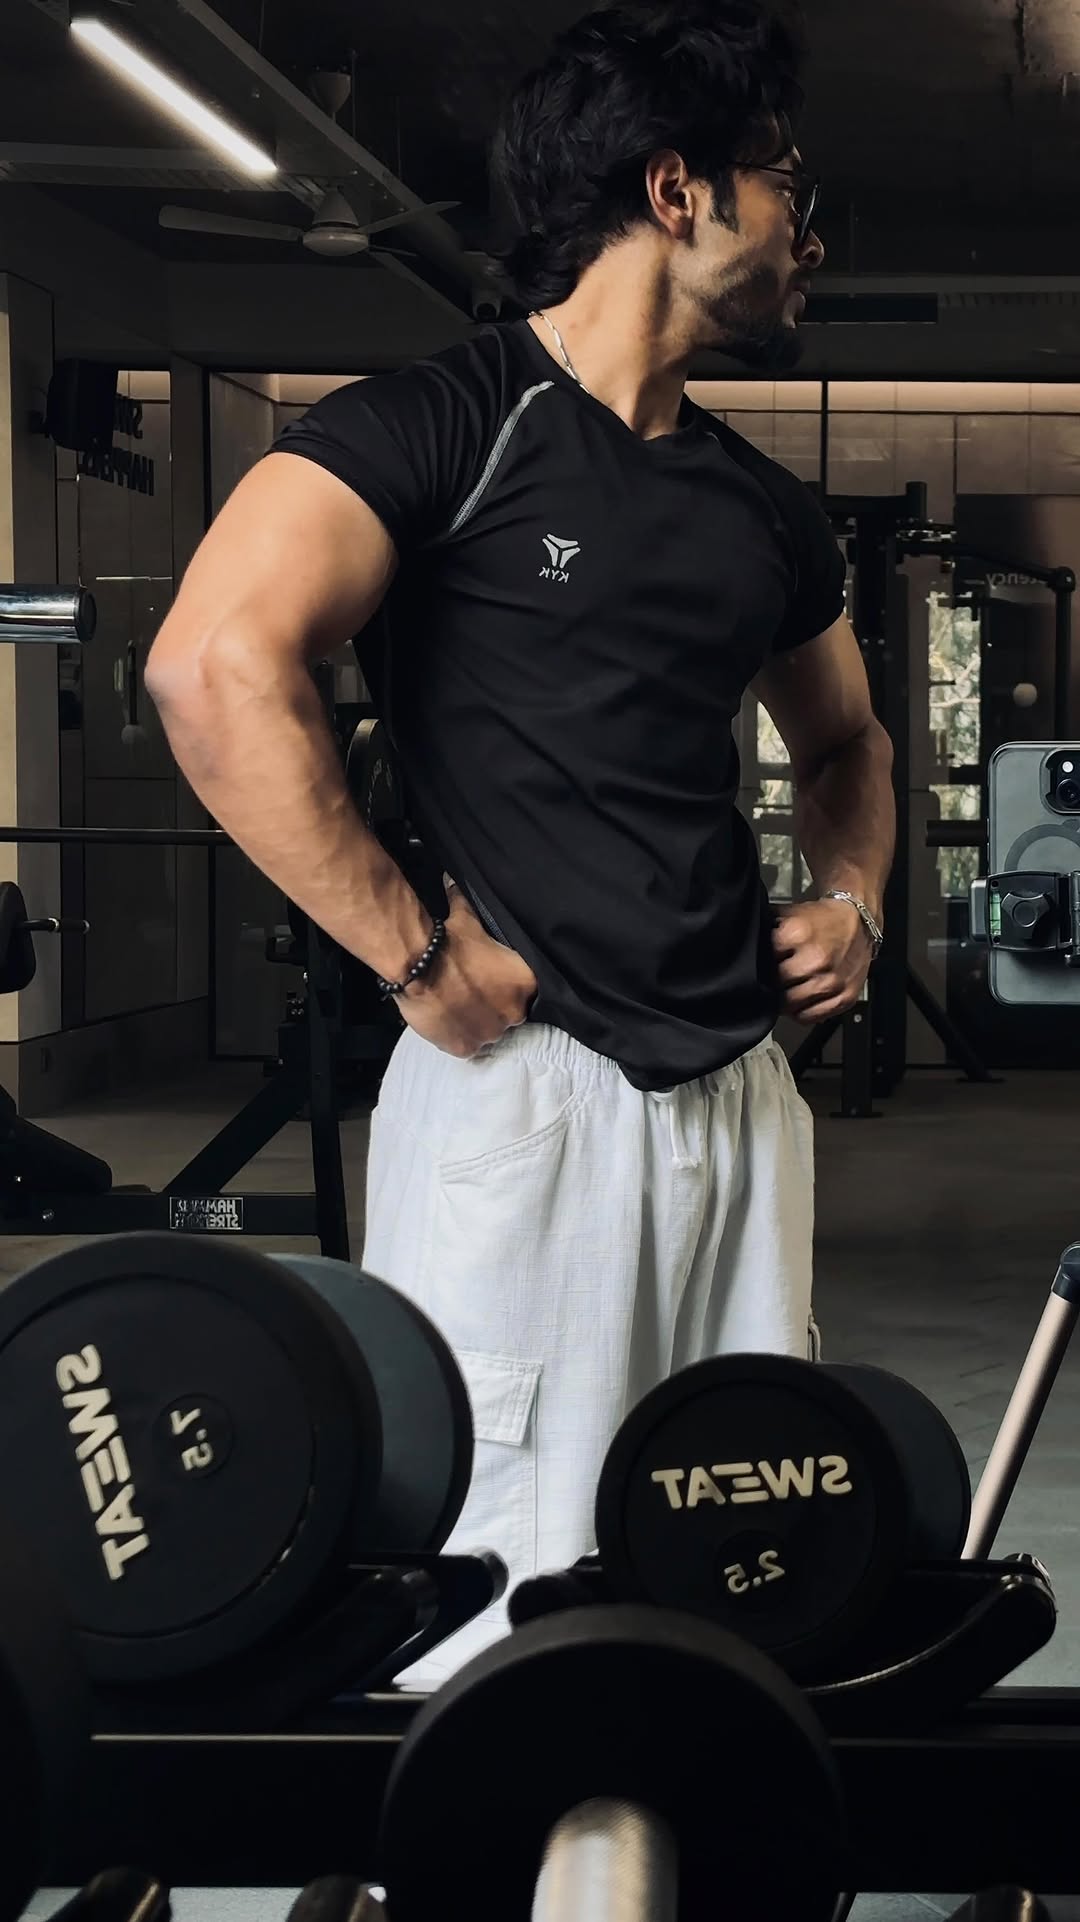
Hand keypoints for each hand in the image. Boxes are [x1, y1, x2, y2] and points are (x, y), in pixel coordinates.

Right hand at [398, 878, 537, 1057]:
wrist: (418, 966)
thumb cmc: (447, 940)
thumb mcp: (466, 918)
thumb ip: (466, 904)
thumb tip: (453, 880)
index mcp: (525, 983)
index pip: (523, 989)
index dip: (504, 985)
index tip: (489, 980)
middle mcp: (516, 1012)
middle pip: (508, 1012)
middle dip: (492, 1005)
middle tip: (469, 993)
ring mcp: (492, 1033)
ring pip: (488, 1030)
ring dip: (475, 1021)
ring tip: (455, 1007)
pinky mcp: (467, 1048)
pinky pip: (467, 1046)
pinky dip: (457, 1036)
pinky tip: (446, 1021)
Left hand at [772, 898, 875, 1024]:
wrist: (859, 922)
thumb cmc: (821, 921)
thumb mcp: (789, 914)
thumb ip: (766, 929)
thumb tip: (744, 944)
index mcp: (797, 934)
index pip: (763, 959)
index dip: (763, 962)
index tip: (766, 962)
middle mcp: (815, 959)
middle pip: (776, 984)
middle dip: (773, 981)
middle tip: (776, 977)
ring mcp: (831, 981)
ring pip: (790, 1004)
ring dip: (785, 999)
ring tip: (787, 989)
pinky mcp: (844, 997)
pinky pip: (810, 1017)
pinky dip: (801, 1012)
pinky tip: (801, 1000)